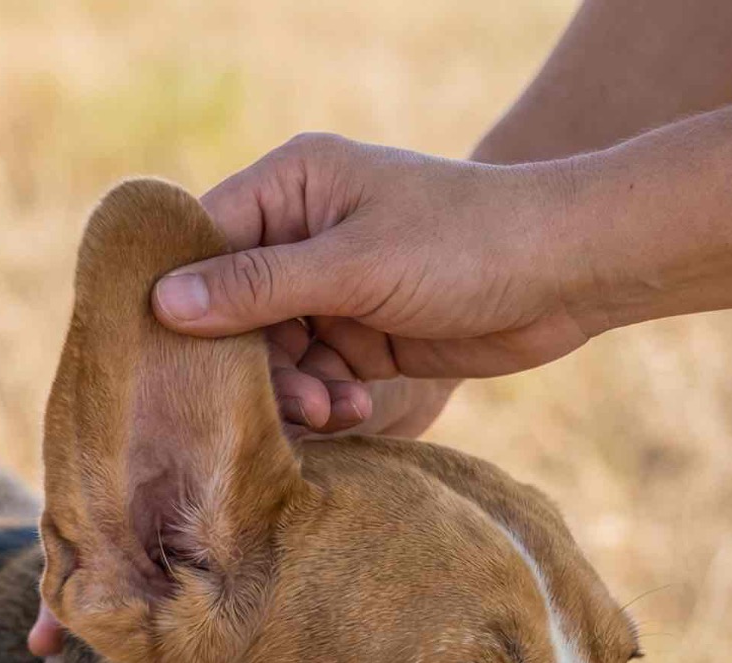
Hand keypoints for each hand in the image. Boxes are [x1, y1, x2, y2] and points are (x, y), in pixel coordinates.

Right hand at [153, 133, 587, 428]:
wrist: (567, 272)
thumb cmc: (465, 242)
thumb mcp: (355, 265)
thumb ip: (258, 287)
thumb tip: (164, 304)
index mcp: (290, 186)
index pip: (202, 242)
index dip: (183, 301)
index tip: (172, 360)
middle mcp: (300, 232)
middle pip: (231, 313)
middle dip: (255, 365)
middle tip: (294, 401)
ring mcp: (329, 286)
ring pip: (270, 355)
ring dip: (295, 391)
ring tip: (336, 407)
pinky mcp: (359, 332)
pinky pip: (312, 375)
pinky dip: (328, 398)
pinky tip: (359, 405)